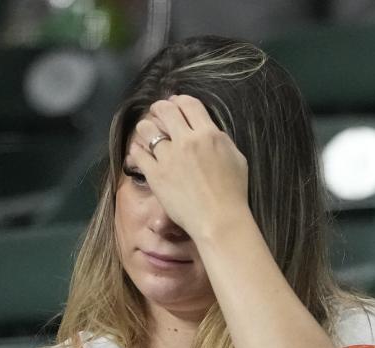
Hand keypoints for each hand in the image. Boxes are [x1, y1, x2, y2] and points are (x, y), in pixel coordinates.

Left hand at [129, 94, 250, 238]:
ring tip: (148, 134)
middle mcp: (186, 141)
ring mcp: (168, 157)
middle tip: (158, 115)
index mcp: (209, 134)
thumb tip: (208, 130)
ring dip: (146, 127)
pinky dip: (138, 150)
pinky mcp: (155, 174)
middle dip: (160, 109)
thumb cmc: (234, 193)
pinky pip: (138, 153)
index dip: (179, 101)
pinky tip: (141, 154)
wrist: (219, 220)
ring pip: (146, 128)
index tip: (175, 104)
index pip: (189, 104)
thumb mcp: (237, 159)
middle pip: (165, 110)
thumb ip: (221, 140)